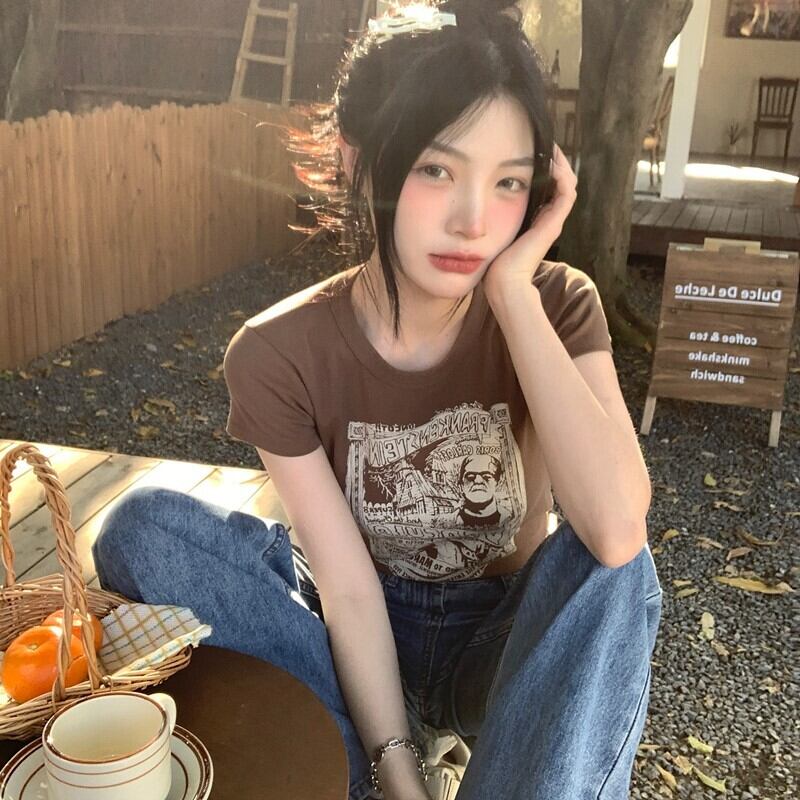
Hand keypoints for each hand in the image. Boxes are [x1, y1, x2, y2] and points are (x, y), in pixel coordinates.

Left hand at [482, 143, 576, 299]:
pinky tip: (551, 159)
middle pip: (560, 181)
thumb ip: (490, 218)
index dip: (542, 167)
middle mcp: (547, 218)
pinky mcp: (554, 223)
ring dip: (560, 162)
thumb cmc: (493, 262)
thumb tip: (473, 207)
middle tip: (544, 140)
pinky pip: (567, 191)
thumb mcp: (492, 232)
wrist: (503, 282)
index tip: (530, 148)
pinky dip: (562, 173)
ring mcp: (553, 221)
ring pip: (567, 182)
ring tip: (550, 143)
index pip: (547, 187)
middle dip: (553, 159)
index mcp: (535, 220)